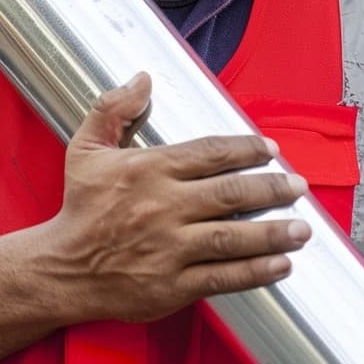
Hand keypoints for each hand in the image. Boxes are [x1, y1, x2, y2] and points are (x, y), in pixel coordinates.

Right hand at [44, 72, 310, 323]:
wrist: (61, 268)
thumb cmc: (81, 207)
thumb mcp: (86, 148)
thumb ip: (113, 107)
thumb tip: (142, 78)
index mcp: (149, 170)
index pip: (210, 153)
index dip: (246, 149)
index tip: (270, 150)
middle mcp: (163, 207)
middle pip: (231, 193)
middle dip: (271, 188)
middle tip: (298, 185)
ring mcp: (170, 248)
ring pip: (233, 237)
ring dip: (273, 231)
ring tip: (302, 227)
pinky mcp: (173, 285)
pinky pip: (223, 277)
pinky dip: (255, 271)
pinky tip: (280, 264)